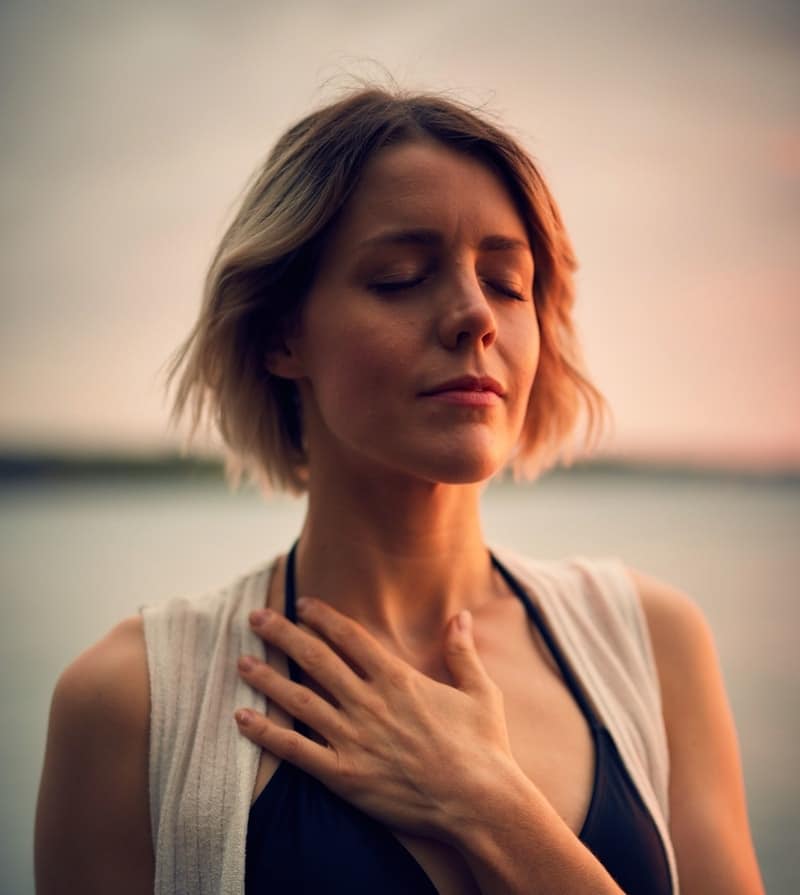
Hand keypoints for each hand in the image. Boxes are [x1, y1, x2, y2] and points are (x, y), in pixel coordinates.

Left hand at [235, 598, 518, 839]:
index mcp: (398, 679)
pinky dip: (266, 733)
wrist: (480, 802)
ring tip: (242, 662)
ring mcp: (353, 738)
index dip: (322, 617)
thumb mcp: (480, 691)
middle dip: (283, 634)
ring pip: (299, 699)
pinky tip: (242, 718)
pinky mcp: (344, 774)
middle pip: (315, 658)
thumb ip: (462, 651)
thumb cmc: (484, 747)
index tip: (301, 603)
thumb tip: (460, 615)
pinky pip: (296, 750)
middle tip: (256, 618)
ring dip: (267, 678)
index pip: (349, 637)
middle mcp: (369, 702)